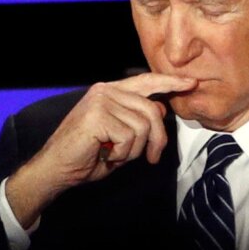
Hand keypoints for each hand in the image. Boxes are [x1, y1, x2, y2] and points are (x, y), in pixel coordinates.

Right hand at [4, 71, 196, 227]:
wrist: (57, 167)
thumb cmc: (88, 154)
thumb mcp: (121, 136)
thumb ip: (138, 119)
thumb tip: (160, 105)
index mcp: (110, 91)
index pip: (146, 82)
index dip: (170, 82)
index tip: (191, 83)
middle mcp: (105, 91)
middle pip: (152, 111)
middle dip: (157, 139)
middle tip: (151, 157)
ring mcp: (100, 101)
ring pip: (143, 127)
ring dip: (133, 150)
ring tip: (114, 153)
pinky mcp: (97, 115)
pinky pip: (129, 137)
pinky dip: (121, 153)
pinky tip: (105, 154)